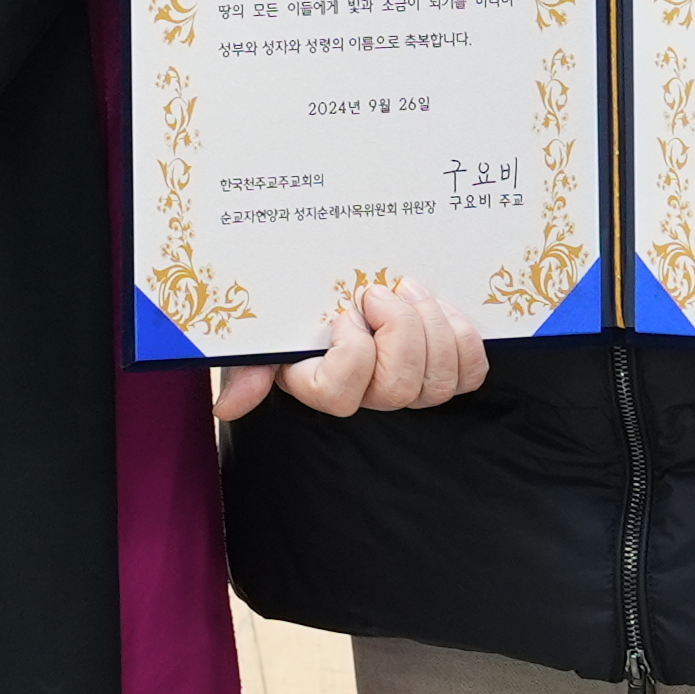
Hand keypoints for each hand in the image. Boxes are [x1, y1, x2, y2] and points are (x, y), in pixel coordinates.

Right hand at [213, 275, 492, 426]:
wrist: (338, 286)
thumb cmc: (296, 314)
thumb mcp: (263, 336)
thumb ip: (248, 367)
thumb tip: (227, 407)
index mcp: (322, 384)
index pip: (341, 395)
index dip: (351, 354)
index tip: (344, 313)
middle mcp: (369, 394)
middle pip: (397, 388)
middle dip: (399, 330)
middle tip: (385, 291)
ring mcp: (410, 386)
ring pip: (436, 383)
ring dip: (431, 327)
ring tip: (412, 290)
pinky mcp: (445, 371)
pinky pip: (468, 374)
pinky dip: (463, 339)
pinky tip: (442, 309)